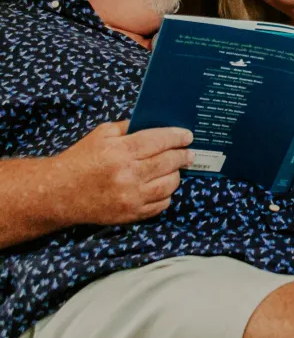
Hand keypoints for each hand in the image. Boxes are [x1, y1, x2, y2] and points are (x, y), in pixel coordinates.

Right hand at [56, 121, 193, 225]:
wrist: (60, 193)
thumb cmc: (81, 159)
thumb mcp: (101, 133)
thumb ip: (128, 126)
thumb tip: (154, 123)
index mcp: (120, 151)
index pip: (159, 140)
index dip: (177, 136)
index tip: (188, 136)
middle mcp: (128, 174)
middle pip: (168, 162)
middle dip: (183, 155)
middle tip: (189, 152)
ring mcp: (131, 197)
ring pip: (169, 184)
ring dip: (176, 174)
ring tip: (175, 169)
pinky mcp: (131, 214)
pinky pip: (161, 204)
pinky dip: (166, 194)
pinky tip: (163, 187)